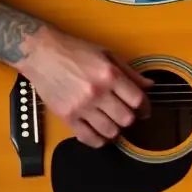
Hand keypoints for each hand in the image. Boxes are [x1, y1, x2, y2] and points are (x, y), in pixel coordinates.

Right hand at [19, 28, 152, 148]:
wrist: (42, 54)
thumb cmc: (75, 51)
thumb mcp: (107, 55)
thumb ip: (130, 72)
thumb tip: (149, 85)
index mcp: (110, 75)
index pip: (137, 100)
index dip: (145, 108)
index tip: (144, 110)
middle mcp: (97, 92)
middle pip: (126, 119)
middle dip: (131, 119)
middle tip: (127, 115)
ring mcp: (81, 106)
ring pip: (110, 131)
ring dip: (116, 130)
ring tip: (113, 124)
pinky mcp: (67, 117)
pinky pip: (88, 138)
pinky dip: (98, 140)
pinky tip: (100, 134)